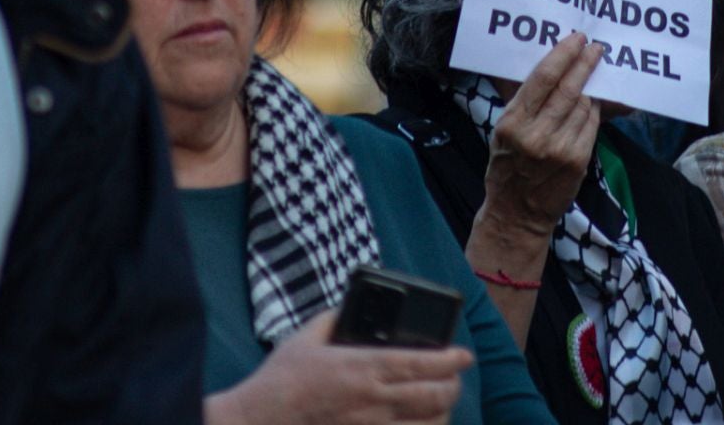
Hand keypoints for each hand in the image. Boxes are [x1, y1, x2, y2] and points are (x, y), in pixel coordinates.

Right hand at [206, 311, 471, 424]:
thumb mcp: (305, 337)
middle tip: (456, 378)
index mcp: (361, 367)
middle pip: (434, 396)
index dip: (450, 358)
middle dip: (453, 386)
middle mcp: (373, 401)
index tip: (464, 354)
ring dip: (442, 414)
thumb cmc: (281, 381)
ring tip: (442, 404)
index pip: (420, 362)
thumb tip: (352, 309)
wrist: (259, 422)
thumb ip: (334, 319)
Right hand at [479, 32, 604, 242]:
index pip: (542, 80)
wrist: (517, 214)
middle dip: (584, 64)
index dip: (562, 56)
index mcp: (513, 123)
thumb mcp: (502, 131)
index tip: (576, 40)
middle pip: (568, 88)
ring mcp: (560, 149)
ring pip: (583, 105)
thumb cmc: (506, 168)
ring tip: (591, 75)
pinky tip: (590, 104)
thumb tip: (542, 67)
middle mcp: (537, 135)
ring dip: (589, 87)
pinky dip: (592, 111)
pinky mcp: (578, 161)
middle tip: (596, 48)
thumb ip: (522, 102)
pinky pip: (590, 125)